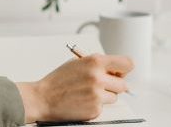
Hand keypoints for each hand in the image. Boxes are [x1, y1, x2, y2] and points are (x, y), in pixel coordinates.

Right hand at [16, 54, 133, 122]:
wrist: (42, 98)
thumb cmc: (58, 80)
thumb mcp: (77, 62)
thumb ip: (98, 64)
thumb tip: (115, 69)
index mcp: (95, 61)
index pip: (127, 63)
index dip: (124, 69)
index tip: (119, 72)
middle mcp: (98, 78)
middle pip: (123, 84)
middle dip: (114, 85)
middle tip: (102, 85)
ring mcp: (97, 95)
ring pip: (114, 97)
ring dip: (105, 96)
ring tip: (87, 93)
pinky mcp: (95, 110)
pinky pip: (104, 107)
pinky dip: (96, 105)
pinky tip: (82, 101)